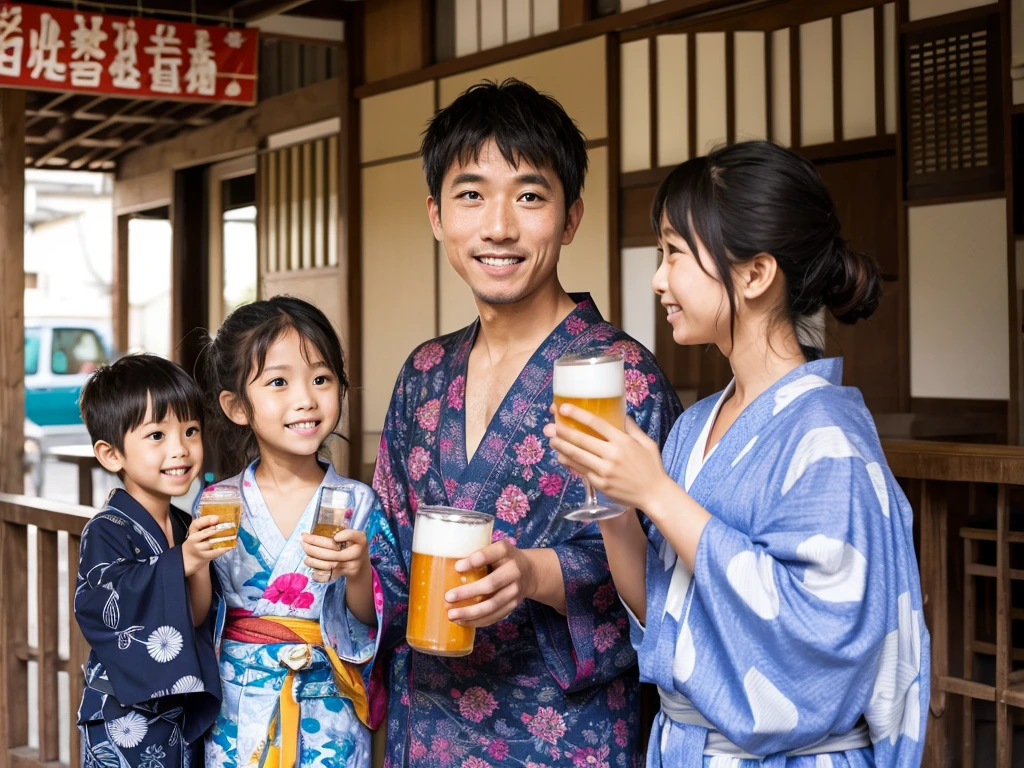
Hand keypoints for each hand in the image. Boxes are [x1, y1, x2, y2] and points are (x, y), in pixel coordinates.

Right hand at [182, 515, 231, 575]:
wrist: (189, 557)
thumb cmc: (198, 540)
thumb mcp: (198, 531)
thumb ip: (207, 524)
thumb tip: (220, 518)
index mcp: (193, 530)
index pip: (196, 524)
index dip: (206, 520)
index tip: (217, 518)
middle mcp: (193, 539)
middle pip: (206, 533)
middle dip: (218, 529)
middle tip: (229, 526)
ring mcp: (198, 548)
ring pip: (211, 543)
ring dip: (222, 538)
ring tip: (232, 535)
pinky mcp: (204, 556)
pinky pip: (214, 552)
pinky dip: (223, 549)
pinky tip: (231, 545)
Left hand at [300, 529, 369, 584]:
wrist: (360, 565)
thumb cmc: (352, 545)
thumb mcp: (353, 536)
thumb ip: (342, 531)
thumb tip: (318, 528)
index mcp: (360, 540)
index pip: (354, 536)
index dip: (344, 536)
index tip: (335, 536)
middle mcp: (356, 554)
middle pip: (334, 552)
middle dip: (315, 545)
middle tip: (303, 539)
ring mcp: (349, 566)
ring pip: (329, 564)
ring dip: (313, 558)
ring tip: (304, 550)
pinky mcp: (342, 574)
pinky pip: (327, 575)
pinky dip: (316, 571)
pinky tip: (310, 562)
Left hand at [444, 541, 536, 626]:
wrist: (529, 572)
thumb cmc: (502, 558)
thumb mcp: (494, 548)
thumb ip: (478, 554)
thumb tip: (448, 566)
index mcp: (506, 551)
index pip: (491, 554)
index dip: (474, 561)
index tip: (457, 567)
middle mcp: (514, 570)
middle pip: (490, 584)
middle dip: (468, 592)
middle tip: (448, 597)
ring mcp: (515, 590)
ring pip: (492, 605)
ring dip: (470, 612)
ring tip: (451, 615)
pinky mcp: (513, 605)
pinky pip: (495, 616)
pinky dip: (477, 621)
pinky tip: (462, 621)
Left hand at [543, 403, 671, 511]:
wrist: (654, 494)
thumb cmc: (652, 467)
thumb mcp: (647, 443)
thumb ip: (632, 428)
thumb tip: (621, 415)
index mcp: (623, 441)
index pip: (597, 423)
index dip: (578, 414)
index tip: (564, 407)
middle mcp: (612, 455)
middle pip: (581, 440)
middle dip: (562, 431)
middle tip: (549, 425)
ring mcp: (604, 471)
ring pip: (577, 456)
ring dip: (561, 447)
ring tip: (551, 439)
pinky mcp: (600, 484)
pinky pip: (581, 471)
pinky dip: (569, 463)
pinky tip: (561, 456)